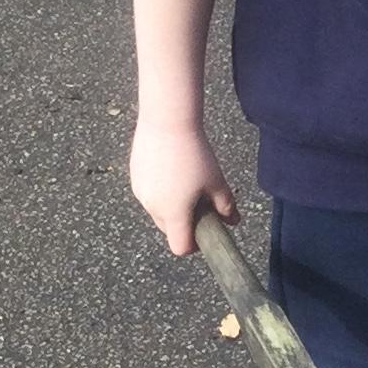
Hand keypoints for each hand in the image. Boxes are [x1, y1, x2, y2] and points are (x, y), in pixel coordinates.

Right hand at [130, 120, 235, 256]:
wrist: (166, 121)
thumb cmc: (195, 153)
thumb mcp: (216, 181)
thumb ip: (226, 206)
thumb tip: (234, 221)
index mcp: (174, 214)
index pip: (180, 247)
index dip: (193, 246)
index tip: (204, 232)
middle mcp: (152, 208)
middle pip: (169, 230)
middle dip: (184, 224)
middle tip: (199, 203)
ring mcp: (140, 193)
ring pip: (158, 212)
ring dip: (171, 207)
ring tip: (186, 183)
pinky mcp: (134, 177)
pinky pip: (149, 195)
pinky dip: (160, 192)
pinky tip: (172, 170)